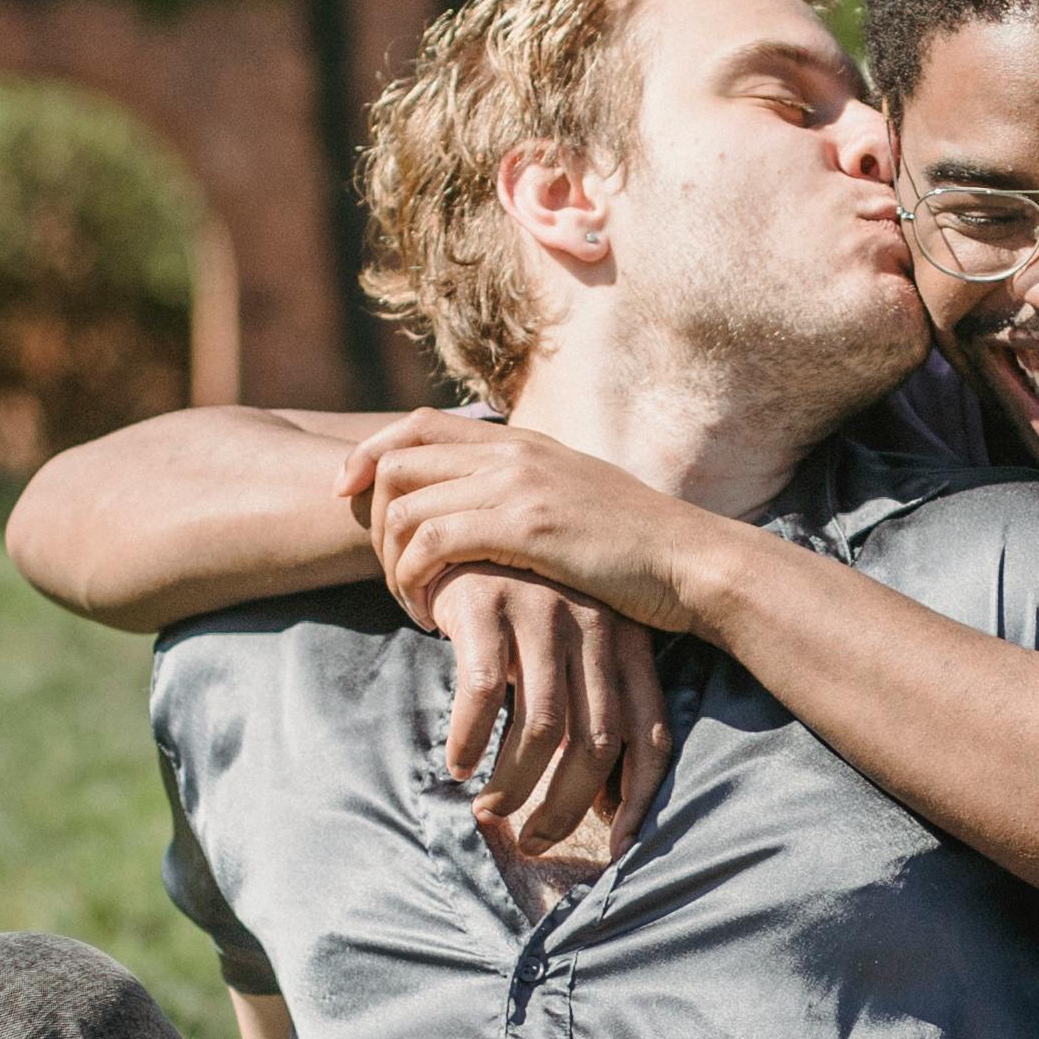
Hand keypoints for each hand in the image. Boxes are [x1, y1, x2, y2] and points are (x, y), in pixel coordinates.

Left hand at [350, 417, 720, 633]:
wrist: (691, 562)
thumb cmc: (639, 547)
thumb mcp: (577, 500)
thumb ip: (529, 491)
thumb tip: (488, 509)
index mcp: (521, 440)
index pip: (416, 424)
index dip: (367, 453)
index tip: (347, 495)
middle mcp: (512, 452)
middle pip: (396, 461)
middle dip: (369, 519)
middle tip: (386, 572)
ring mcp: (518, 485)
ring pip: (406, 508)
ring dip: (391, 563)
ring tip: (412, 604)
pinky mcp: (525, 528)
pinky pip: (433, 545)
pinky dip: (415, 582)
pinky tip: (431, 614)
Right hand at [427, 570, 668, 859]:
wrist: (468, 525)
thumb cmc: (527, 605)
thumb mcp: (577, 647)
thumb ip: (598, 710)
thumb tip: (611, 806)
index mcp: (629, 643)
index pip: (651, 736)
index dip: (639, 799)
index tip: (619, 848)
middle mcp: (595, 626)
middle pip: (597, 743)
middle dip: (567, 807)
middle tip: (534, 840)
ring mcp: (542, 612)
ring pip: (542, 728)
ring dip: (515, 784)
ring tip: (491, 811)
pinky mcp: (487, 604)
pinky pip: (482, 694)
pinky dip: (469, 741)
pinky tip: (456, 765)